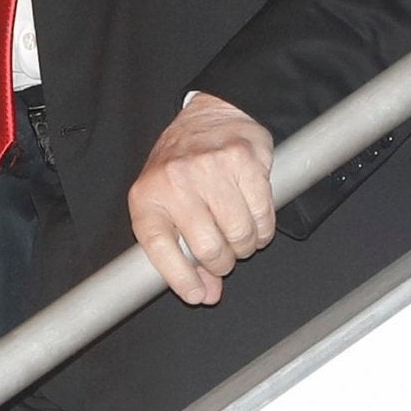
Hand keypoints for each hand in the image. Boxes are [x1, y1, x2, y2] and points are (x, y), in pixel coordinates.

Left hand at [126, 93, 275, 305]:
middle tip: (225, 254)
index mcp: (148, 195)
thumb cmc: (183, 165)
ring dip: (245, 245)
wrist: (210, 115)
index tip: (197, 294)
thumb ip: (182, 253)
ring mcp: (209, 168)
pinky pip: (262, 215)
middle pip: (208, 249)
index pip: (159, 249)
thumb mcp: (167, 206)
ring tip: (239, 233)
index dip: (181, 279)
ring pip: (239, 235)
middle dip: (222, 262)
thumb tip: (207, 293)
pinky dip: (263, 227)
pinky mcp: (242, 160)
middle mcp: (175, 180)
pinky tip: (254, 218)